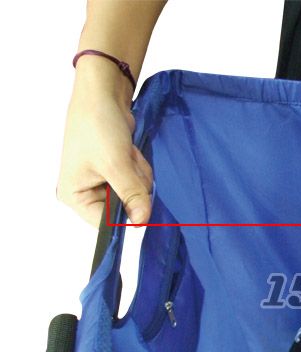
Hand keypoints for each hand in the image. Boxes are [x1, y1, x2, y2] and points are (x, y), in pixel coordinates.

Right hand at [56, 57, 151, 226]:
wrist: (104, 95)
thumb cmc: (98, 126)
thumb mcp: (116, 164)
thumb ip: (131, 194)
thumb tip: (143, 222)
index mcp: (75, 196)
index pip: (104, 224)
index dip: (125, 215)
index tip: (139, 202)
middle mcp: (87, 193)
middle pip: (124, 208)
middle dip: (133, 185)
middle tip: (127, 163)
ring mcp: (103, 183)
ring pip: (136, 195)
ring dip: (138, 174)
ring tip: (126, 153)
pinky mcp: (118, 173)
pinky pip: (138, 181)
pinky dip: (139, 167)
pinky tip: (130, 151)